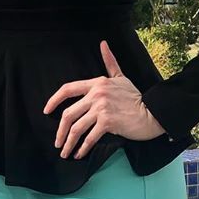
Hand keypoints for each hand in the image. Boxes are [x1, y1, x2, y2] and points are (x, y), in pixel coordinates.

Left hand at [43, 39, 167, 158]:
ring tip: (65, 153)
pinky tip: (79, 154)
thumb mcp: (121, 77)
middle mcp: (97, 94)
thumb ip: (110, 62)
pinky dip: (82, 148)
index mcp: (97, 83)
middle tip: (58, 143)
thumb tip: (103, 44)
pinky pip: (89, 138)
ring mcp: (101, 108)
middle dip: (60, 131)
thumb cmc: (136, 97)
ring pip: (76, 128)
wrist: (152, 113)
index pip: (68, 89)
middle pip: (68, 114)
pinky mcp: (108, 122)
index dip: (53, 100)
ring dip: (68, 143)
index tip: (46, 111)